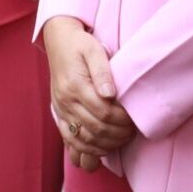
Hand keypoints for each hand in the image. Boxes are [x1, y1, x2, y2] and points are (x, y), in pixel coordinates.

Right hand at [41, 17, 136, 159]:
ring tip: (122, 138)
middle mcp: (65, 101)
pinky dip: (87, 149)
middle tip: (132, 130)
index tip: (134, 118)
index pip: (103, 112)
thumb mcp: (94, 49)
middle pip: (95, 128)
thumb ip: (102, 71)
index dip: (122, 119)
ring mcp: (60, 110)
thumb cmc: (81, 44)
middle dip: (118, 134)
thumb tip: (110, 94)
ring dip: (106, 145)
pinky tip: (103, 148)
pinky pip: (70, 140)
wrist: (59, 42)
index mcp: (75, 85)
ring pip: (83, 139)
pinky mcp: (59, 115)